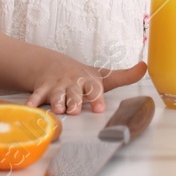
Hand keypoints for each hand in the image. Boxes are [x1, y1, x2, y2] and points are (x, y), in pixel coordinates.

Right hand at [26, 57, 147, 114]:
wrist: (53, 66)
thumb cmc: (82, 77)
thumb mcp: (104, 76)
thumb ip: (125, 76)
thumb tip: (146, 66)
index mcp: (88, 81)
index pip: (94, 89)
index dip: (96, 97)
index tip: (99, 107)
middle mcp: (72, 83)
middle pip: (73, 93)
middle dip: (74, 101)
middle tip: (74, 110)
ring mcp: (56, 86)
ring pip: (56, 95)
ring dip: (56, 102)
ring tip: (58, 110)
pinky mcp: (42, 90)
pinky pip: (36, 96)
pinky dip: (32, 103)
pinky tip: (30, 108)